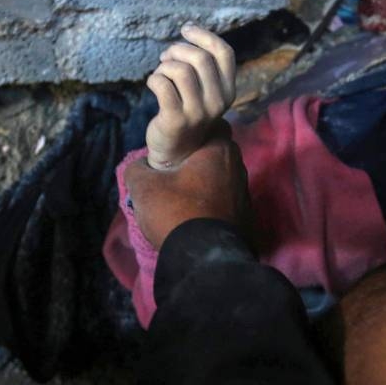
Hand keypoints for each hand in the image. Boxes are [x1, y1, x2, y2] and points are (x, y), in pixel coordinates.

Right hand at [125, 121, 252, 248]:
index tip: (179, 139)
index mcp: (220, 151)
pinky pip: (227, 201)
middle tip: (177, 166)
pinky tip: (196, 214)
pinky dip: (214, 203)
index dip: (196, 129)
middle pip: (218, 152)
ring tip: (184, 193)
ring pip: (224, 178)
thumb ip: (138, 168)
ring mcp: (245, 193)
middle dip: (201, 156)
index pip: (214, 124)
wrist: (204, 259)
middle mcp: (239, 167)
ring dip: (208, 181)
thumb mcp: (144, 188)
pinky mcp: (247, 217)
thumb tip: (141, 165)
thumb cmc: (176, 212)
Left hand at [145, 24, 235, 168]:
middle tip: (166, 57)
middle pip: (200, 58)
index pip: (224, 53)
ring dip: (164, 66)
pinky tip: (154, 85)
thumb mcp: (206, 90)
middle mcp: (218, 101)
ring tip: (161, 74)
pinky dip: (153, 79)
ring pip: (180, 70)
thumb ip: (203, 66)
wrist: (178, 151)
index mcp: (229, 90)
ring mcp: (198, 112)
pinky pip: (161, 85)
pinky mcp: (176, 120)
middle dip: (177, 50)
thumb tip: (188, 32)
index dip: (204, 36)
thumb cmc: (189, 111)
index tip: (186, 30)